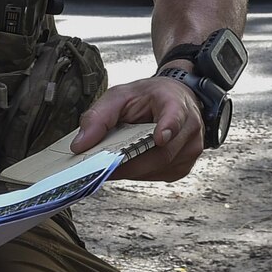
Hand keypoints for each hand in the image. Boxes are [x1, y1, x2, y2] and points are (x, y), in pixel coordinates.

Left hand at [69, 74, 206, 182]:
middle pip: (160, 153)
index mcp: (175, 103)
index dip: (169, 127)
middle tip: (101, 166)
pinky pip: (158, 176)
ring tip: (114, 159)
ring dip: (132, 169)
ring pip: (157, 168)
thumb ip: (98, 117)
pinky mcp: (183, 166)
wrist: (172, 99)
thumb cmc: (148, 97)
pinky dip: (139, 172)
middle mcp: (189, 128)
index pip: (176, 116)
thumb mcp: (119, 96)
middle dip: (128, 162)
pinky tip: (130, 162)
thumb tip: (80, 145)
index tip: (160, 137)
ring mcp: (190, 149)